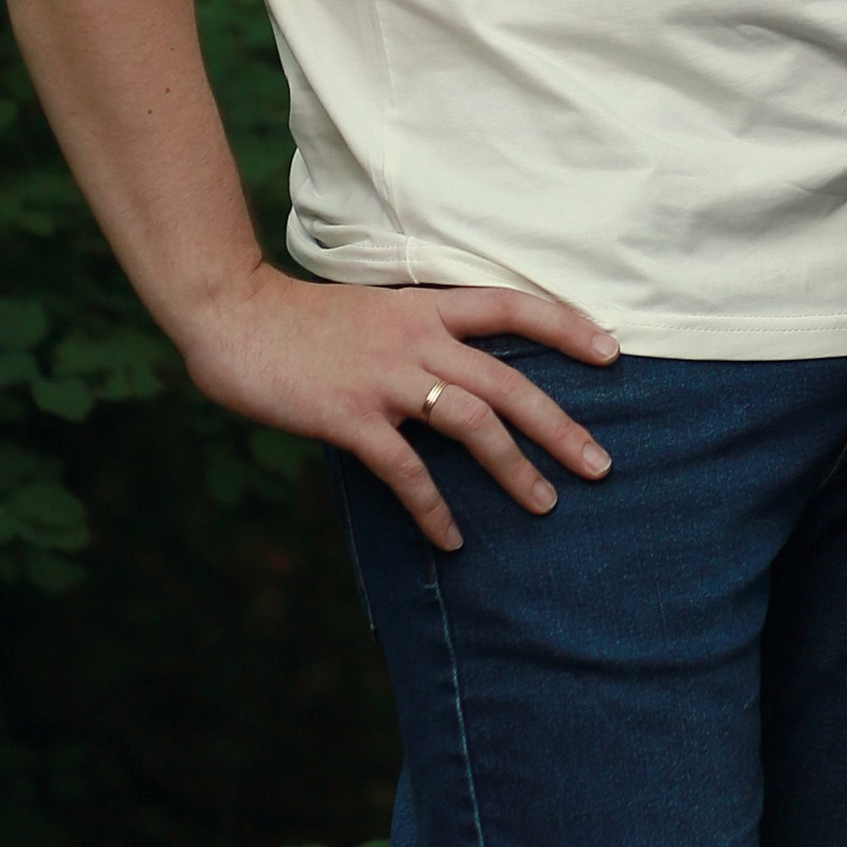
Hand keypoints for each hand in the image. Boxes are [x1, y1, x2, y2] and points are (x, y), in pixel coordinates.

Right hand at [179, 264, 617, 553]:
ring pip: (472, 423)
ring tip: (544, 503)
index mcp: (425, 308)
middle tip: (600, 465)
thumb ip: (418, 337)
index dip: (566, 327)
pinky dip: (433, 508)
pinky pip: (405, 470)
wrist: (234, 315)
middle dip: (560, 425)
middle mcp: (416, 339)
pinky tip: (452, 539)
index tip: (612, 352)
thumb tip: (456, 373)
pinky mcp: (350, 417)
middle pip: (508, 381)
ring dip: (513, 468)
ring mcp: (385, 378)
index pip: (512, 307)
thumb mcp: (374, 312)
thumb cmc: (302, 319)